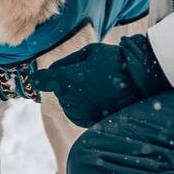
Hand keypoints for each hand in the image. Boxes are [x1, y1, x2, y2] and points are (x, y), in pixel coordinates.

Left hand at [34, 34, 170, 127]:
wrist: (138, 81)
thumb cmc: (113, 61)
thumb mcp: (89, 52)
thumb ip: (66, 62)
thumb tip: (52, 72)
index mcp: (67, 79)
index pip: (43, 80)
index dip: (39, 78)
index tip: (35, 77)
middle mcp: (70, 98)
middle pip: (58, 90)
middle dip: (66, 81)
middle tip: (88, 73)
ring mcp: (79, 112)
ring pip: (66, 102)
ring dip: (73, 95)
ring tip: (95, 86)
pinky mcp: (88, 121)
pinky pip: (76, 112)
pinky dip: (82, 105)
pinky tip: (97, 97)